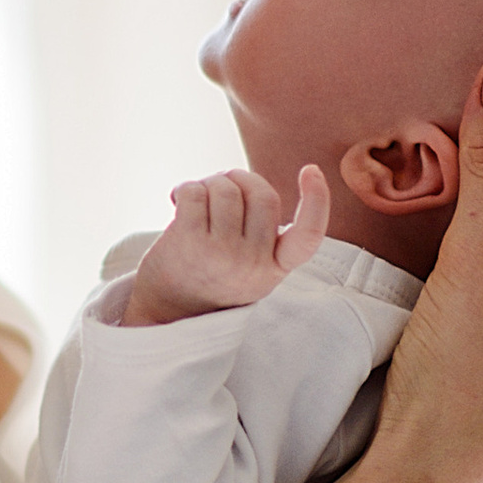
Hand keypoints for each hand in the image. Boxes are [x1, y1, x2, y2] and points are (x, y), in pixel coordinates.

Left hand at [121, 163, 331, 328]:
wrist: (165, 311)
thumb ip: (261, 234)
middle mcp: (253, 264)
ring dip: (209, 183)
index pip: (308, 236)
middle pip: (263, 194)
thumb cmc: (209, 278)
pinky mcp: (190, 242)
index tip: (311, 171)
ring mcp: (222, 253)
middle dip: (240, 178)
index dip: (317, 200)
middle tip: (220, 185)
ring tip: (196, 199)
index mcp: (274, 269)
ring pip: (226, 189)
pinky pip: (195, 192)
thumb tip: (245, 181)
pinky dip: (185, 189)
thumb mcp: (249, 269)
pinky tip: (178, 202)